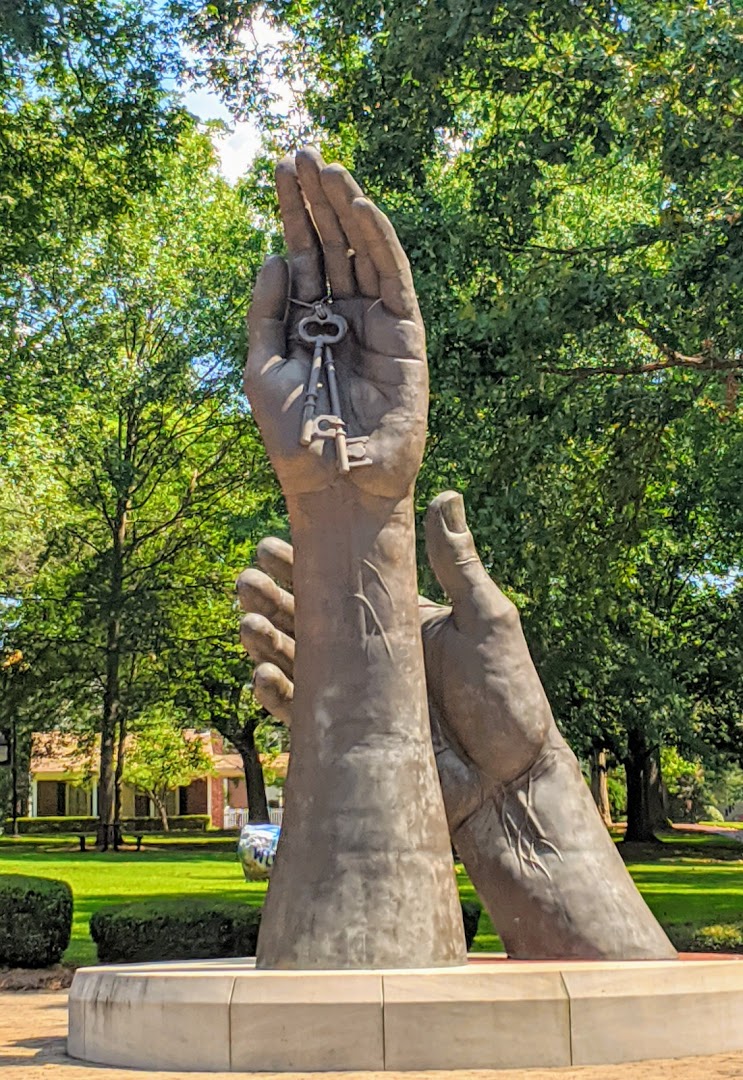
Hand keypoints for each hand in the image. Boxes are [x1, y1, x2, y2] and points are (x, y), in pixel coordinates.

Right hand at [237, 490, 554, 824]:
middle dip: (272, 600)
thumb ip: (459, 565)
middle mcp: (368, 656)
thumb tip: (444, 495)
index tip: (271, 545)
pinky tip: (260, 676)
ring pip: (296, 663)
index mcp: (396, 621)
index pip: (340, 585)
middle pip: (307, 620)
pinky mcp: (347, 740)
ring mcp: (355, 699)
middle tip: (248, 581)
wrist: (509, 783)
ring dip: (266, 641)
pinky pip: (301, 714)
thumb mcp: (487, 622)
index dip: (303, 564)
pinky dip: (277, 695)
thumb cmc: (508, 697)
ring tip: (248, 621)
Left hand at [245, 148, 427, 498]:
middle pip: (331, 246)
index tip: (280, 170)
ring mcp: (375, 324)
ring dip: (346, 208)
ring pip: (362, 253)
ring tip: (327, 166)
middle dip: (317, 200)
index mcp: (308, 325)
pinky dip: (379, 242)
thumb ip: (266, 314)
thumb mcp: (263, 371)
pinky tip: (361, 206)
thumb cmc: (295, 438)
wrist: (336, 486)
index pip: (302, 257)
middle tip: (303, 152)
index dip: (292, 214)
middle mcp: (343, 318)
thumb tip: (274, 256)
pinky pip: (394, 279)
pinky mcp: (405, 335)